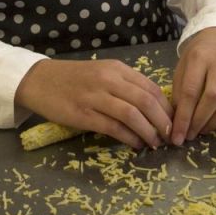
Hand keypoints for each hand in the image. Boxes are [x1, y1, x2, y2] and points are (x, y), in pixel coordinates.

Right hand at [15, 58, 172, 150]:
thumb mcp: (103, 74)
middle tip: (171, 137)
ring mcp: (95, 97)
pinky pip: (113, 127)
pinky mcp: (83, 114)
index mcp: (117, 69)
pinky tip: (136, 145)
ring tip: (155, 144)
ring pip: (132, 114)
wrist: (40, 80)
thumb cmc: (74, 79)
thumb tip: (153, 108)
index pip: (151, 87)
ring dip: (148, 132)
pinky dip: (129, 138)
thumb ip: (125, 86)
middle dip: (163, 121)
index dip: (167, 107)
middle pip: (146, 101)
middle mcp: (109, 80)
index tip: (175, 121)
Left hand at [170, 27, 215, 144]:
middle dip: (200, 121)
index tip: (177, 136)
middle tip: (190, 135)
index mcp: (200, 57)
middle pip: (213, 96)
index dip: (183, 117)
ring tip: (204, 132)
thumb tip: (177, 123)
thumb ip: (179, 91)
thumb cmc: (199, 57)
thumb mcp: (183, 67)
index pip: (191, 91)